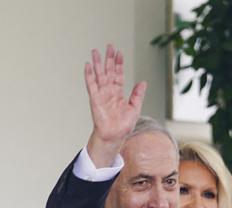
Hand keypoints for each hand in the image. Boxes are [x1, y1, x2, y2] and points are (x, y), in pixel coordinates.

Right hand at [83, 44, 146, 166]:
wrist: (114, 136)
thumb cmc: (123, 126)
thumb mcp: (134, 108)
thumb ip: (137, 95)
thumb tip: (143, 82)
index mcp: (118, 93)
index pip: (118, 74)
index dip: (119, 64)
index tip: (119, 53)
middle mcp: (109, 91)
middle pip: (108, 71)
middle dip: (109, 59)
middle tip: (109, 46)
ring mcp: (101, 94)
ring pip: (99, 75)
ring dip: (97, 63)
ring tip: (95, 51)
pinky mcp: (95, 99)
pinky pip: (91, 85)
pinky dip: (89, 75)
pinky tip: (88, 65)